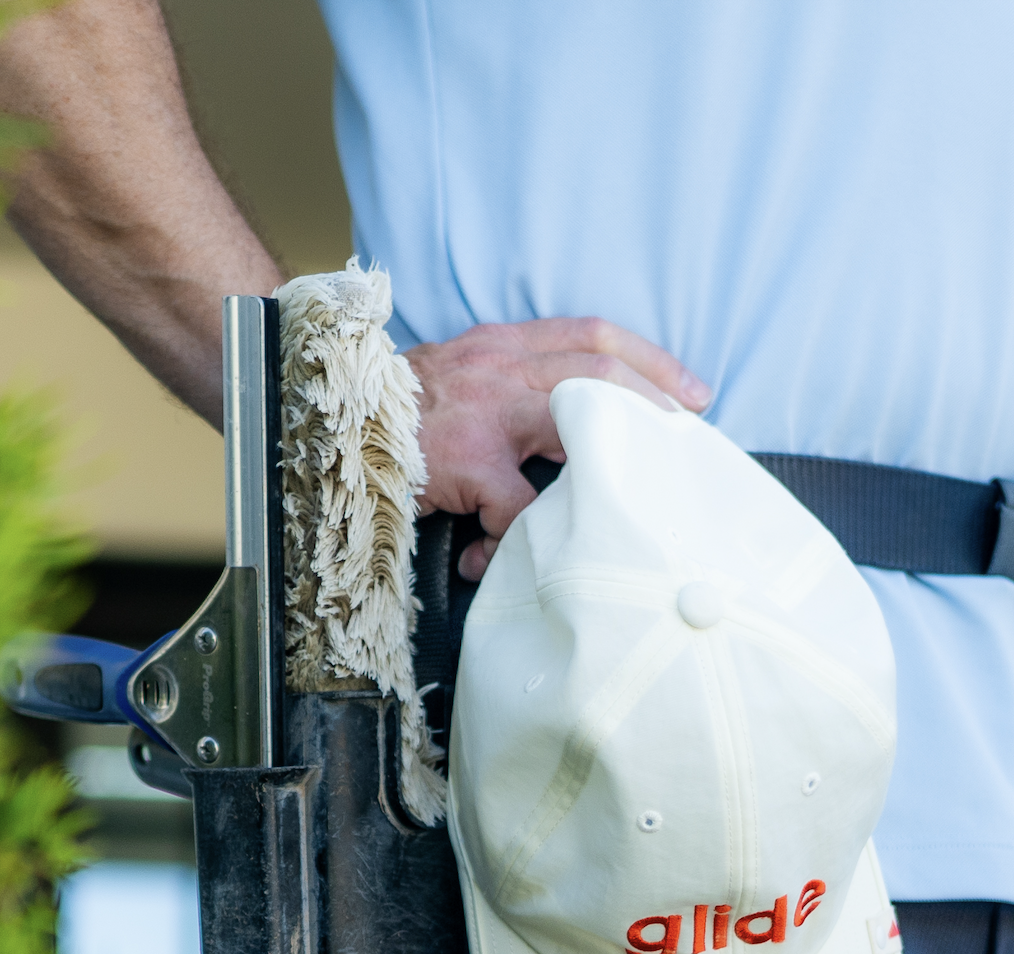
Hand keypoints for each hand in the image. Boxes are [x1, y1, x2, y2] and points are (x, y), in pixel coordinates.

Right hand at [403, 318, 711, 579]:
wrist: (324, 420)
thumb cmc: (390, 413)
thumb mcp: (454, 379)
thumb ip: (503, 391)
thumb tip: (554, 438)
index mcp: (500, 345)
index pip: (589, 333)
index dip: (649, 359)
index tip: (689, 390)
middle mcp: (499, 367)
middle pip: (599, 366)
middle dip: (654, 398)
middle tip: (686, 432)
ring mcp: (487, 412)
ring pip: (575, 422)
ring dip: (607, 460)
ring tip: (622, 497)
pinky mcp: (468, 461)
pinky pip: (516, 507)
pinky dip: (512, 541)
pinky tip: (490, 561)